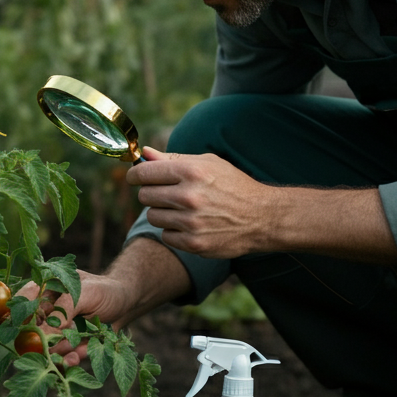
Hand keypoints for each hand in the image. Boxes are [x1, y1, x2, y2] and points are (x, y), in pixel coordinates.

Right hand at [15, 271, 138, 367]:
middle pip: (30, 329)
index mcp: (45, 288)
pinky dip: (68, 358)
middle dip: (39, 342)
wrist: (127, 303)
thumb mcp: (87, 294)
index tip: (17, 332)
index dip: (16, 317)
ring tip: (70, 356)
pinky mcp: (67, 343)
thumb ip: (65, 310)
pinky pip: (62, 355)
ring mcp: (56, 327)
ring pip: (46, 345)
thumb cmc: (105, 290)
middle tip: (49, 350)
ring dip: (55, 353)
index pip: (22, 301)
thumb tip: (45, 332)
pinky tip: (76, 358)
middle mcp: (46, 309)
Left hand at [127, 146, 271, 258]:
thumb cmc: (233, 186)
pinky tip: (190, 224)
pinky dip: (174, 231)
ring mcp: (191, 222)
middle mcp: (190, 196)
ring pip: (153, 216)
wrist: (262, 217)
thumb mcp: (208, 163)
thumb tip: (144, 153)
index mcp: (192, 171)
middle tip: (167, 193)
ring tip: (182, 209)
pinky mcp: (194, 243)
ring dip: (162, 213)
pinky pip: (166, 236)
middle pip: (145, 196)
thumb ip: (173, 159)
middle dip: (152, 193)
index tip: (135, 177)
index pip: (144, 173)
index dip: (135, 174)